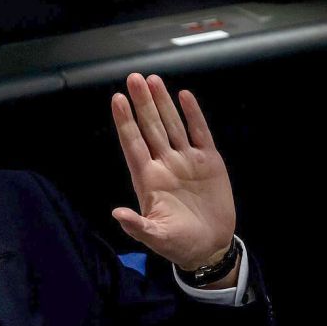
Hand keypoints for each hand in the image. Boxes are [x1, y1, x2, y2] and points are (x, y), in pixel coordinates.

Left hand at [111, 73, 235, 270]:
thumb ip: (137, 226)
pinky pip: (200, 132)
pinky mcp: (209, 161)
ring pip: (172, 125)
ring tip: (153, 80)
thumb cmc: (178, 244)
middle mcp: (164, 164)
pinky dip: (193, 115)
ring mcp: (186, 160)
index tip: (117, 100)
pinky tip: (184, 97)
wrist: (210, 247)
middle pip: (150, 127)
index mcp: (148, 179)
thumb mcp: (156, 238)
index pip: (133, 144)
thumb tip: (116, 214)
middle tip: (134, 78)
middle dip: (142, 103)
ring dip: (163, 103)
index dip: (125, 122)